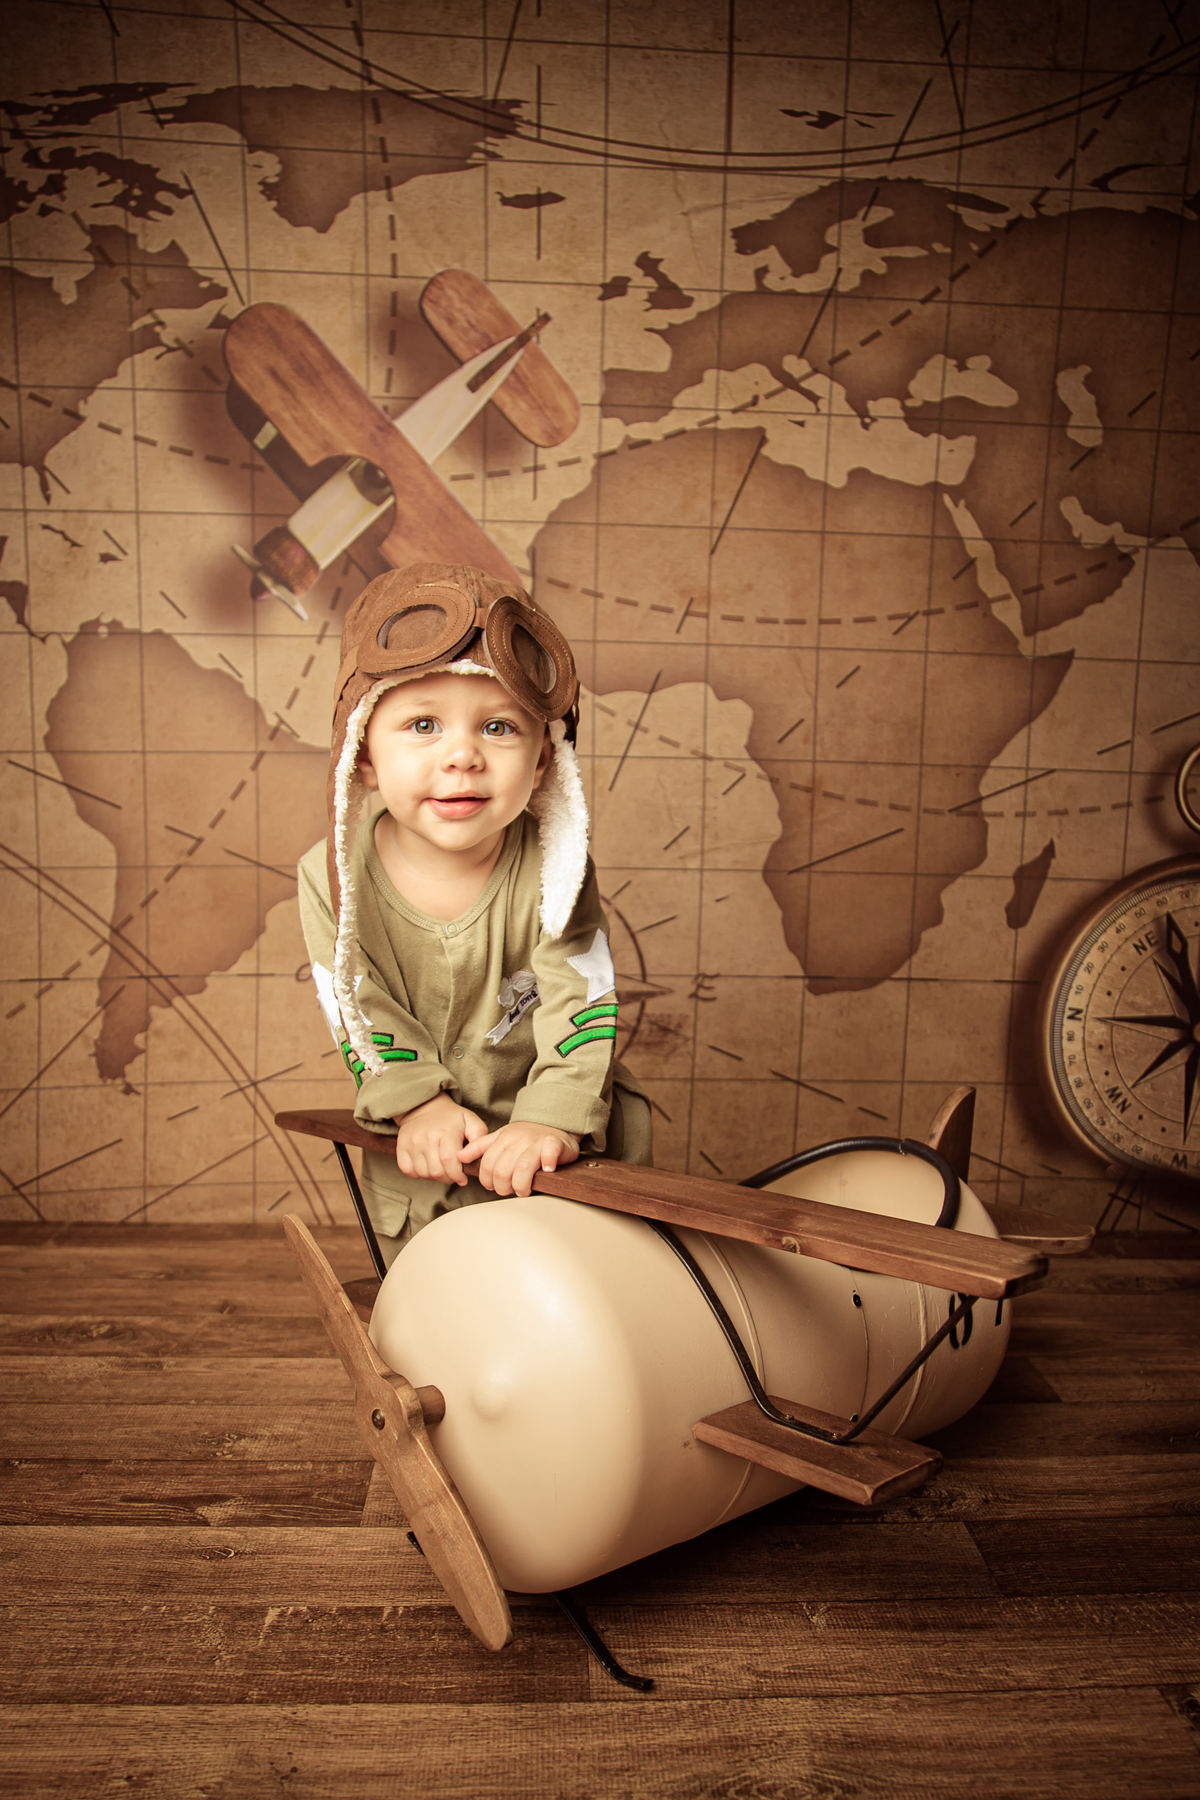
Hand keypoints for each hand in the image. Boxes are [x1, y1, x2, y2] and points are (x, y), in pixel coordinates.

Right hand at [394, 1092, 488, 1186]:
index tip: (463, 1179)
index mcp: (445, 1132)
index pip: (450, 1161)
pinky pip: (408, 1170)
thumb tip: (480, 1156)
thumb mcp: (470, 1121)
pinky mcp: (401, 1147)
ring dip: (434, 1177)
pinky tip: (427, 1166)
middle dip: (448, 1178)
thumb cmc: (451, 1118)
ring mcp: (411, 1142)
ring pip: (423, 1173)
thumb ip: (480, 1137)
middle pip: (436, 1171)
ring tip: (441, 1168)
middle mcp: (426, 1137)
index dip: (457, 1175)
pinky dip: (418, 1173)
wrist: (424, 1106)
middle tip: (453, 1175)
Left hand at [458, 1121, 579, 1197]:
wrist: (555, 1122)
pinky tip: (547, 1171)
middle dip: (504, 1188)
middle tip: (510, 1190)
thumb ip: (480, 1147)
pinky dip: (548, 1163)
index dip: (488, 1181)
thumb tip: (460, 1156)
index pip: (487, 1165)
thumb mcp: (501, 1137)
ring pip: (523, 1168)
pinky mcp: (555, 1143)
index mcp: (503, 1138)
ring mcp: (536, 1141)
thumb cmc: (527, 1135)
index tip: (495, 1186)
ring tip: (524, 1190)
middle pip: (502, 1171)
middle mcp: (518, 1139)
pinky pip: (549, 1153)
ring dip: (522, 1185)